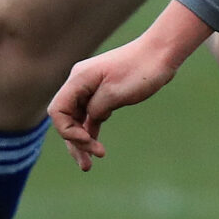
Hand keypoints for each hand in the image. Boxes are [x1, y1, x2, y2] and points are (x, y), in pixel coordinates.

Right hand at [47, 3, 213, 168]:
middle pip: (65, 118)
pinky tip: (97, 147)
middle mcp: (80, 83)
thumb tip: (89, 121)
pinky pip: (90, 116)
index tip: (88, 140)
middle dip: (74, 142)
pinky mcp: (103, 93)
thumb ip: (95, 110)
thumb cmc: (141, 70)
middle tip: (88, 163)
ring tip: (88, 165)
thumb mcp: (115, 94)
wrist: (161, 53)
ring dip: (82, 141)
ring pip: (78, 119)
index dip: (67, 131)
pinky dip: (91, 131)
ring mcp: (90, 88)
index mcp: (78, 79)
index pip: (58, 111)